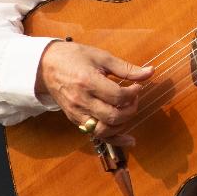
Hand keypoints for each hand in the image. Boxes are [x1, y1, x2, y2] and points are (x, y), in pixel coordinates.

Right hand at [35, 40, 153, 143]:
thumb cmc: (74, 57)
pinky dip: (114, 138)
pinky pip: (96, 135)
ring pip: (105, 130)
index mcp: (88, 82)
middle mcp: (81, 101)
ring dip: (123, 124)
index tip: (138, 86)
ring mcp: (77, 113)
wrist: (46, 66)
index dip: (134, 93)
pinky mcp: (75, 120)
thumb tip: (150, 72)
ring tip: (128, 111)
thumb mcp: (101, 57)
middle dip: (131, 109)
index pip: (118, 96)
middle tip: (134, 99)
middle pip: (113, 116)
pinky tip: (129, 139)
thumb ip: (126, 68)